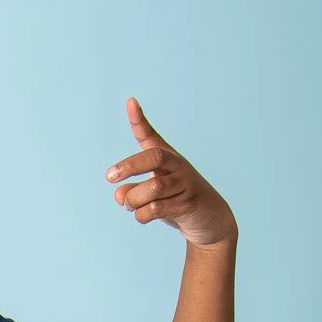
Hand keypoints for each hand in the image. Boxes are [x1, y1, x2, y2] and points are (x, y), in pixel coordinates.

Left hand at [106, 96, 236, 247]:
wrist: (212, 220)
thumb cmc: (177, 203)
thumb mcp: (153, 196)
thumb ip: (134, 191)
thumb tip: (119, 194)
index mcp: (168, 159)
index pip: (151, 137)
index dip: (139, 120)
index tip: (130, 101)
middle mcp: (178, 166)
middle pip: (154, 157)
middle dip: (130, 166)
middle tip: (110, 177)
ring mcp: (185, 184)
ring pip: (153, 187)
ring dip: (133, 200)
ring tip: (129, 206)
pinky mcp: (188, 204)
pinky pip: (156, 208)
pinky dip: (142, 215)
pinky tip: (142, 216)